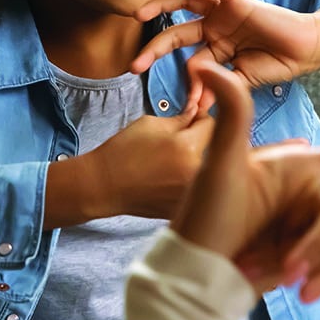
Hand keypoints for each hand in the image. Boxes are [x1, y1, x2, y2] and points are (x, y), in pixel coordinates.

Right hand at [43, 104, 214, 227]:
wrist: (103, 186)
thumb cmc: (122, 152)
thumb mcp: (151, 124)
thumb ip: (182, 118)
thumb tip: (201, 112)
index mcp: (188, 148)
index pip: (213, 124)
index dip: (201, 118)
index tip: (191, 120)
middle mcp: (195, 173)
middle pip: (216, 148)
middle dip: (203, 140)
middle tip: (182, 140)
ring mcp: (192, 194)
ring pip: (210, 170)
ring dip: (200, 161)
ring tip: (175, 161)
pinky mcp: (186, 207)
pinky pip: (199, 188)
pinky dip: (191, 181)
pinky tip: (170, 178)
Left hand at [130, 0, 319, 89]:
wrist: (307, 51)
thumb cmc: (278, 64)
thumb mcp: (242, 81)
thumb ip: (219, 87)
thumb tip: (198, 106)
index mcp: (216, 49)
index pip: (190, 63)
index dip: (187, 85)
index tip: (188, 108)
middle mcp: (215, 28)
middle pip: (176, 33)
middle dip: (154, 49)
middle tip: (134, 66)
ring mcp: (224, 13)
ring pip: (185, 3)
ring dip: (160, 6)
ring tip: (139, 14)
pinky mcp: (237, 0)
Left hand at [172, 61, 319, 300]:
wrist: (194, 272)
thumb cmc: (202, 215)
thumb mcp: (218, 164)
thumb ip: (231, 114)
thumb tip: (207, 66)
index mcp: (298, 165)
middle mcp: (308, 192)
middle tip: (288, 267)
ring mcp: (307, 225)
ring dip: (310, 261)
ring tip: (271, 275)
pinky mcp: (304, 254)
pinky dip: (317, 278)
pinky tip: (298, 292)